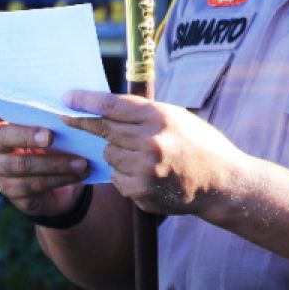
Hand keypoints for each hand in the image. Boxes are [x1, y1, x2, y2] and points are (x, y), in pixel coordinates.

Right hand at [0, 109, 90, 217]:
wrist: (57, 185)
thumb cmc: (51, 146)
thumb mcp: (48, 129)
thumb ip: (48, 118)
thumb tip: (67, 107)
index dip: (0, 108)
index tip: (18, 105)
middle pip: (3, 138)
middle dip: (27, 136)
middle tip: (50, 136)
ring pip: (22, 165)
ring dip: (54, 163)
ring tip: (81, 161)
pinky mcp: (10, 191)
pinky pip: (35, 184)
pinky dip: (61, 178)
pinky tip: (79, 173)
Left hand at [62, 90, 242, 215]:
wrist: (222, 183)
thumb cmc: (199, 144)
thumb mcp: (176, 117)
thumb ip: (142, 113)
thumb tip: (104, 108)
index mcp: (159, 117)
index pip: (111, 106)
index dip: (84, 101)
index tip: (66, 98)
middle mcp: (150, 142)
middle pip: (104, 131)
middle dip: (91, 127)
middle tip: (73, 121)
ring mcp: (145, 170)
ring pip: (109, 155)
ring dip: (116, 153)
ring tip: (141, 155)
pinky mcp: (142, 192)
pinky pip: (117, 178)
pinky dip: (124, 174)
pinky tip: (145, 173)